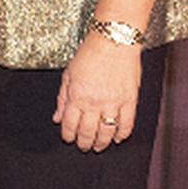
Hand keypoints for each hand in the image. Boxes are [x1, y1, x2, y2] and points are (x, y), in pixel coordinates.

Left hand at [54, 32, 141, 151]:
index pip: (70, 124)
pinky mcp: (130, 99)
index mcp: (77, 96)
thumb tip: (57, 117)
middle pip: (88, 132)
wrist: (113, 41)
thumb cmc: (90, 54)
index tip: (69, 139)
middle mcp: (94, 102)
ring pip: (107, 131)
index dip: (68, 135)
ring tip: (99, 146)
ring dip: (102, 142)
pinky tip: (118, 138)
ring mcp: (113, 102)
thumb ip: (62, 98)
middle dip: (84, 143)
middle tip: (84, 147)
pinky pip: (127, 123)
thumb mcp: (68, 74)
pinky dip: (122, 134)